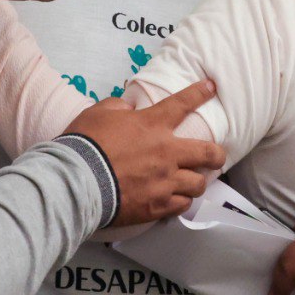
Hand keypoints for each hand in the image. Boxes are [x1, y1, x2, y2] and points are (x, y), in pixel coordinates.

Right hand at [63, 80, 225, 226]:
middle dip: (217, 154)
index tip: (211, 87)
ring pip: (199, 184)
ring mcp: (165, 182)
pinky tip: (175, 200)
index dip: (200, 93)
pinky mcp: (158, 206)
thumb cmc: (85, 144)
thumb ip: (117, 107)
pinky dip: (181, 201)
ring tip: (191, 182)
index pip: (182, 103)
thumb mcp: (98, 113)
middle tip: (215, 156)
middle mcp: (166, 153)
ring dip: (196, 181)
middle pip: (209, 153)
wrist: (77, 181)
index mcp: (152, 125)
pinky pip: (182, 205)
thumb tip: (127, 109)